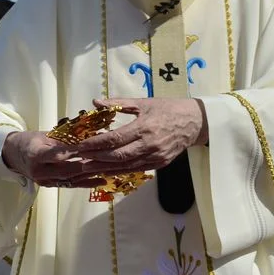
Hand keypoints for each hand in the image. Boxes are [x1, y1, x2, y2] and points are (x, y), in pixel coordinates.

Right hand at [2, 131, 104, 188]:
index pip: (55, 155)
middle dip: (88, 165)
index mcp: (35, 154)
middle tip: (107, 160)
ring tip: (110, 171)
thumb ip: (63, 138)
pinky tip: (102, 180)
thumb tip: (88, 133)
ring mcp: (45, 181)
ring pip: (72, 179)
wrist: (14, 156)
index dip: (72, 152)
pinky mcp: (51, 186)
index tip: (88, 148)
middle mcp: (40, 171)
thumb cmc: (30, 141)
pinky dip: (87, 183)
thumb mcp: (44, 135)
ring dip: (92, 175)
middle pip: (67, 170)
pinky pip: (71, 185)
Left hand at [75, 98, 206, 174]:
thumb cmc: (168, 108)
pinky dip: (119, 171)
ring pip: (125, 166)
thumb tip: (96, 102)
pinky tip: (106, 171)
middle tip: (79, 158)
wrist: (194, 122)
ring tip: (87, 168)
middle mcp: (149, 144)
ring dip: (104, 168)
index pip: (114, 138)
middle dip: (96, 158)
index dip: (95, 143)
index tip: (80, 145)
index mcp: (145, 127)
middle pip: (117, 156)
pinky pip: (135, 170)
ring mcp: (155, 157)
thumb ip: (119, 104)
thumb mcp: (144, 102)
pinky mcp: (159, 164)